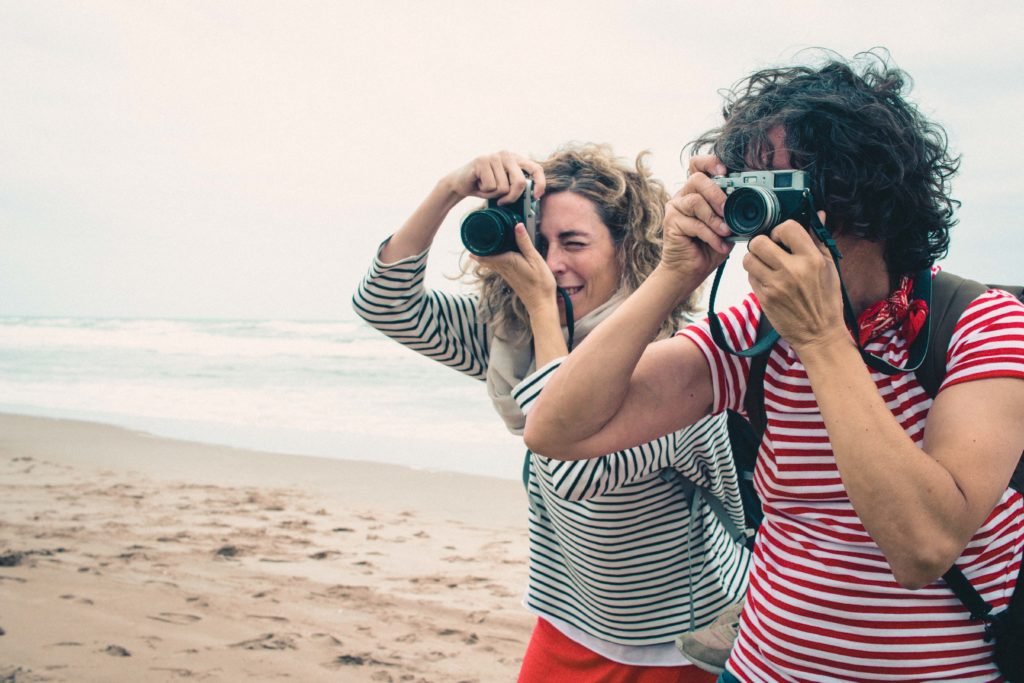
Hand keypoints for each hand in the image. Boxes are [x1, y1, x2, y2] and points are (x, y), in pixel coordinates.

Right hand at [443, 151, 545, 203]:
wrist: (460, 183)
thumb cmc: (485, 186)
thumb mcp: (505, 187)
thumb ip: (517, 187)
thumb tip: (533, 197)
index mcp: (516, 159)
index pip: (535, 169)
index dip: (539, 183)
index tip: (536, 196)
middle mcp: (507, 155)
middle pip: (519, 182)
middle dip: (512, 197)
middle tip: (502, 202)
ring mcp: (494, 156)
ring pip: (503, 187)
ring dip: (494, 194)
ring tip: (486, 187)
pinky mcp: (482, 161)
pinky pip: (491, 186)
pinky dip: (485, 192)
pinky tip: (479, 184)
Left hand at [472, 224, 556, 314]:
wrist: (541, 304)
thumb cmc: (540, 283)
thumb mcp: (535, 259)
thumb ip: (525, 243)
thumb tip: (517, 226)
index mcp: (508, 261)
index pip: (486, 252)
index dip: (478, 245)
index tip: (471, 236)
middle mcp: (504, 268)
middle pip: (484, 258)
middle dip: (477, 249)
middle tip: (470, 239)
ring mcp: (506, 275)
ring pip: (489, 263)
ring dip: (482, 255)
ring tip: (476, 246)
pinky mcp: (510, 278)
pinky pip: (496, 267)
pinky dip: (491, 260)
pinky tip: (493, 257)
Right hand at [660, 155, 733, 278]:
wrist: (689, 271)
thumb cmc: (708, 248)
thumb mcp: (727, 226)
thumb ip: (734, 213)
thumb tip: (755, 203)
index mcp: (697, 191)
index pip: (698, 165)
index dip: (710, 163)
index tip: (725, 172)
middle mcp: (683, 196)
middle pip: (697, 179)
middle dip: (717, 194)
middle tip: (728, 210)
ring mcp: (675, 208)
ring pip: (695, 201)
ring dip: (715, 218)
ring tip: (726, 232)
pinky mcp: (671, 222)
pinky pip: (694, 223)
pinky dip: (711, 235)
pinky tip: (720, 245)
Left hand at [743, 213, 845, 349]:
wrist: (819, 334)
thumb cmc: (826, 300)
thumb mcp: (829, 268)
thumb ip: (819, 240)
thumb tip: (819, 215)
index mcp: (812, 259)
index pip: (787, 227)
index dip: (780, 230)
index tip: (782, 238)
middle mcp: (792, 270)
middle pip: (759, 242)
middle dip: (761, 243)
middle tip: (768, 250)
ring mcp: (776, 285)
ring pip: (748, 259)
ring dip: (754, 259)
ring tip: (765, 264)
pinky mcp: (764, 298)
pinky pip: (749, 277)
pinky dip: (755, 275)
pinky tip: (767, 280)